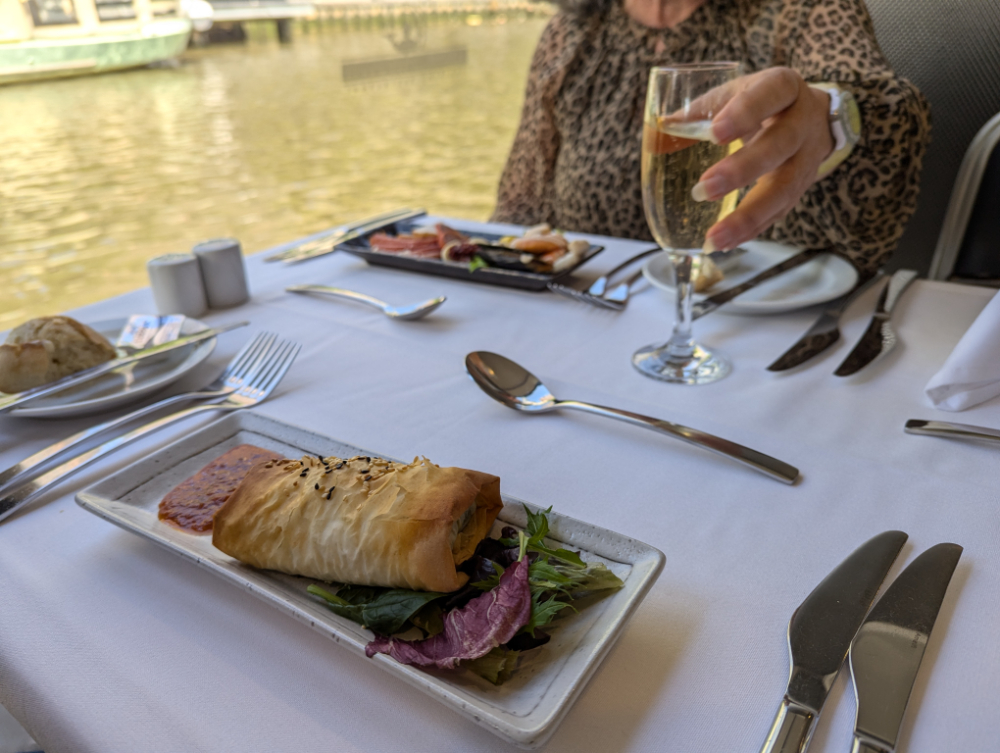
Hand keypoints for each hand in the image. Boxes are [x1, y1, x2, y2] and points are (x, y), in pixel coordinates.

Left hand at [691, 67, 833, 251]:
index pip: (770, 94)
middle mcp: (802, 122)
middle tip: (703, 190)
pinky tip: (726, 242)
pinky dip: (752, 229)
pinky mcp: (802, 187)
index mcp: (784, 87)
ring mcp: (807, 158)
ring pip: (784, 189)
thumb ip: (701, 110)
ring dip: (748, 216)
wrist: (815, 117)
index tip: (716, 133)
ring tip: (714, 237)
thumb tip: (662, 127)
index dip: (745, 113)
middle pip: (779, 146)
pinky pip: (780, 212)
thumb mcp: (736, 93)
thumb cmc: (762, 102)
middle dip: (742, 170)